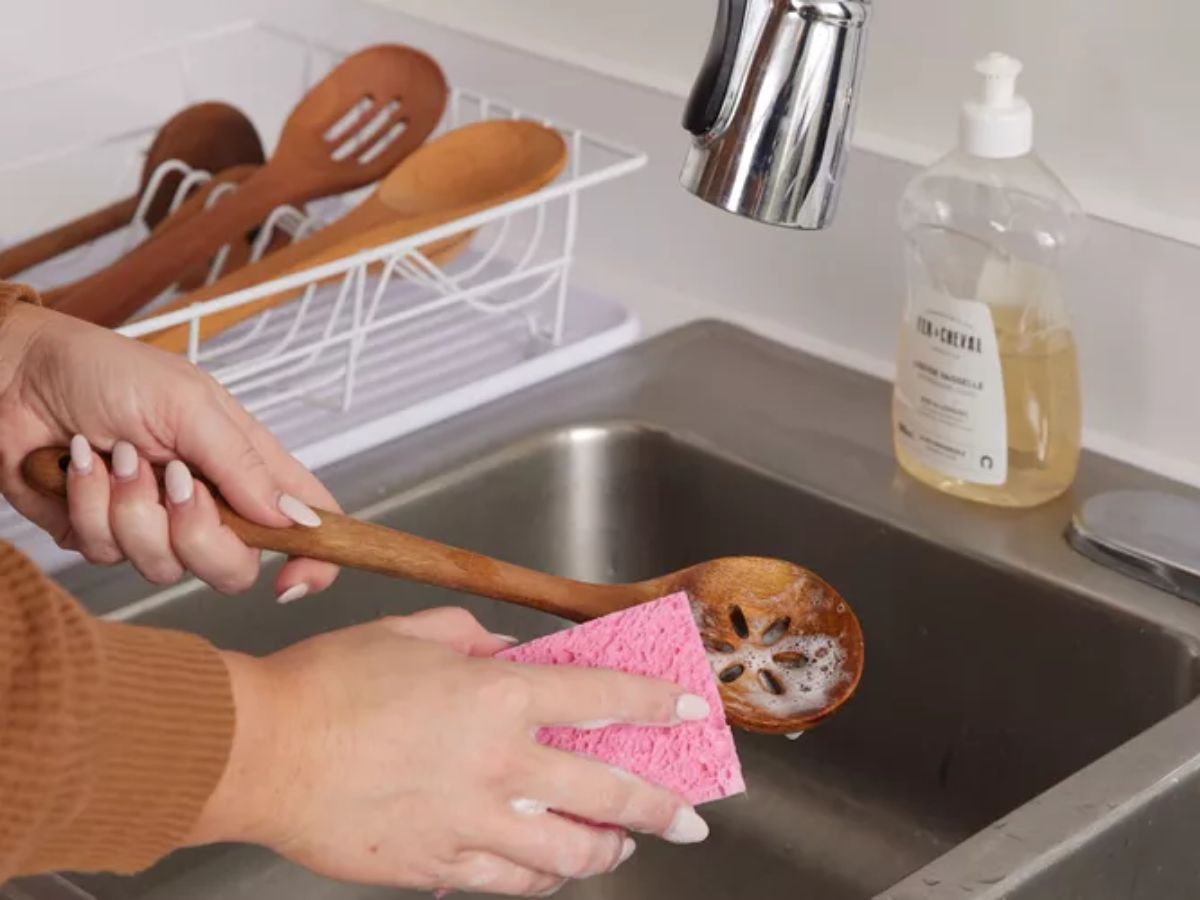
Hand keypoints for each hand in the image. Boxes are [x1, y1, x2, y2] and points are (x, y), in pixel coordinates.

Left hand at [0, 301, 338, 598]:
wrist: (15, 375)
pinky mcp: (102, 536)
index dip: (312, 558)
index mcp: (246, 466)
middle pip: (235, 567)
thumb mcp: (189, 404)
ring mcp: (156, 525)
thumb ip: (242, 465)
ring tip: (114, 455)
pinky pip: (106, 554)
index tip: (291, 577)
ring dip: (131, 509)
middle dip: (198, 535)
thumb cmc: (106, 370)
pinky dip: (87, 504)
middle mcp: (210, 503)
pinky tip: (80, 462)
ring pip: (165, 568)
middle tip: (175, 485)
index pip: (305, 521)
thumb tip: (294, 518)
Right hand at [192, 608, 711, 896]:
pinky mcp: (437, 868)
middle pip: (609, 793)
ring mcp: (472, 824)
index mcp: (498, 697)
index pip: (606, 698)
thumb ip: (473, 639)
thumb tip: (508, 652)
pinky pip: (507, 884)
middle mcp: (500, 765)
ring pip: (567, 855)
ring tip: (619, 848)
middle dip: (662, 809)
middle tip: (688, 819)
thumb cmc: (326, 685)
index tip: (691, 711)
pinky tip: (545, 871)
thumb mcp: (410, 635)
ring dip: (605, 852)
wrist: (259, 751)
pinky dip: (536, 878)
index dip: (659, 704)